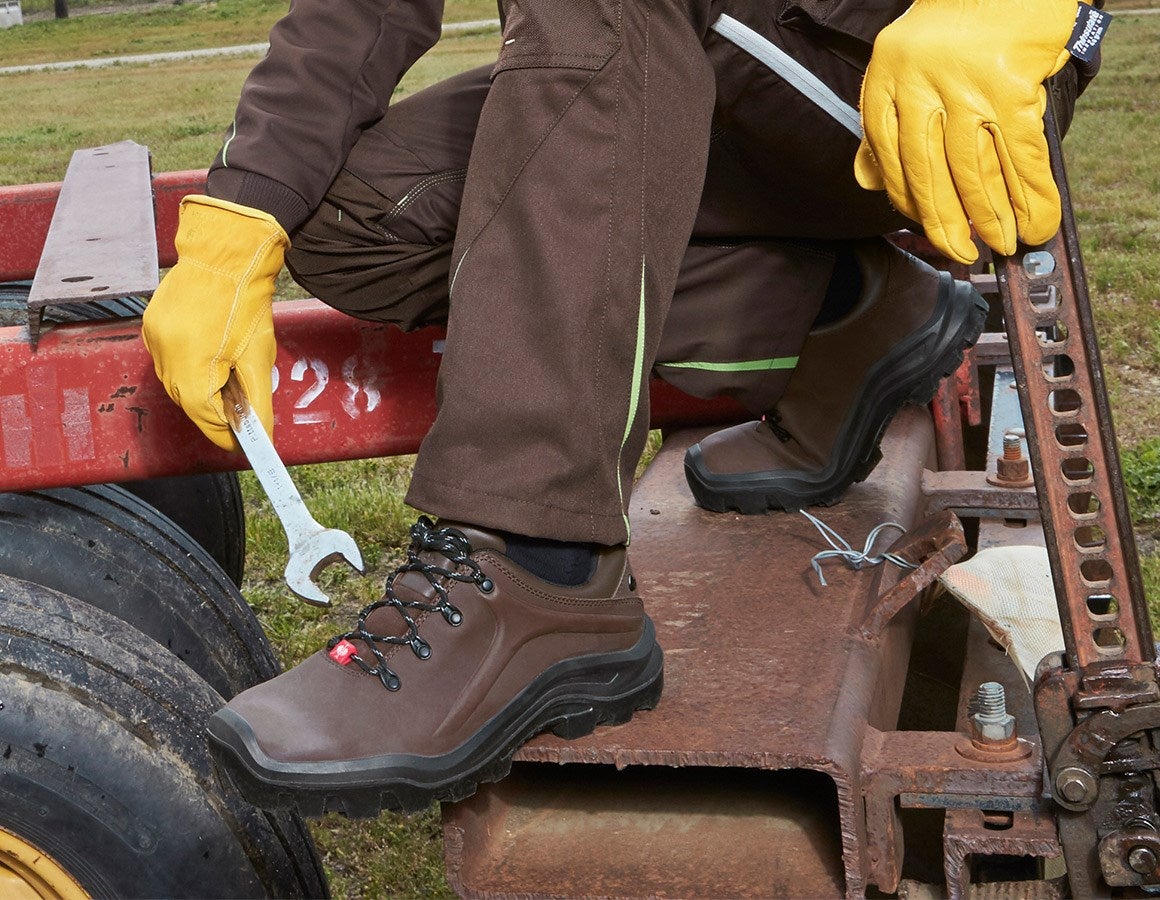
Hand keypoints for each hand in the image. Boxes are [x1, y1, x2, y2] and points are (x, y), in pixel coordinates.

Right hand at [141, 196, 288, 449]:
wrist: (226, 256)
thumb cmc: (246, 304)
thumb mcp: (258, 358)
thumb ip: (257, 402)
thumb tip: (262, 435)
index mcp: (189, 365)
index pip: (203, 416)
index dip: (223, 432)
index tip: (240, 442)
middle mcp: (164, 356)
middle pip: (188, 402)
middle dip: (214, 410)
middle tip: (240, 411)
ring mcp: (154, 340)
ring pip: (176, 382)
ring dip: (200, 388)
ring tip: (228, 375)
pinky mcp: (151, 326)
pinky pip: (168, 360)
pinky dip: (188, 367)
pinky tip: (210, 355)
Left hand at [855, 0, 1080, 263]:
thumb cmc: (949, 30)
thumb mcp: (899, 69)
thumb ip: (883, 125)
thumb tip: (868, 180)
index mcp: (884, 84)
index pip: (890, 162)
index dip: (912, 207)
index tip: (931, 232)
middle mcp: (918, 88)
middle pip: (928, 175)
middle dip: (948, 224)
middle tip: (963, 253)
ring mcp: (965, 88)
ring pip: (972, 171)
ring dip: (991, 217)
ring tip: (1003, 243)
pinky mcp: (1009, 87)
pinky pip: (1018, 154)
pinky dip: (1030, 193)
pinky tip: (1036, 219)